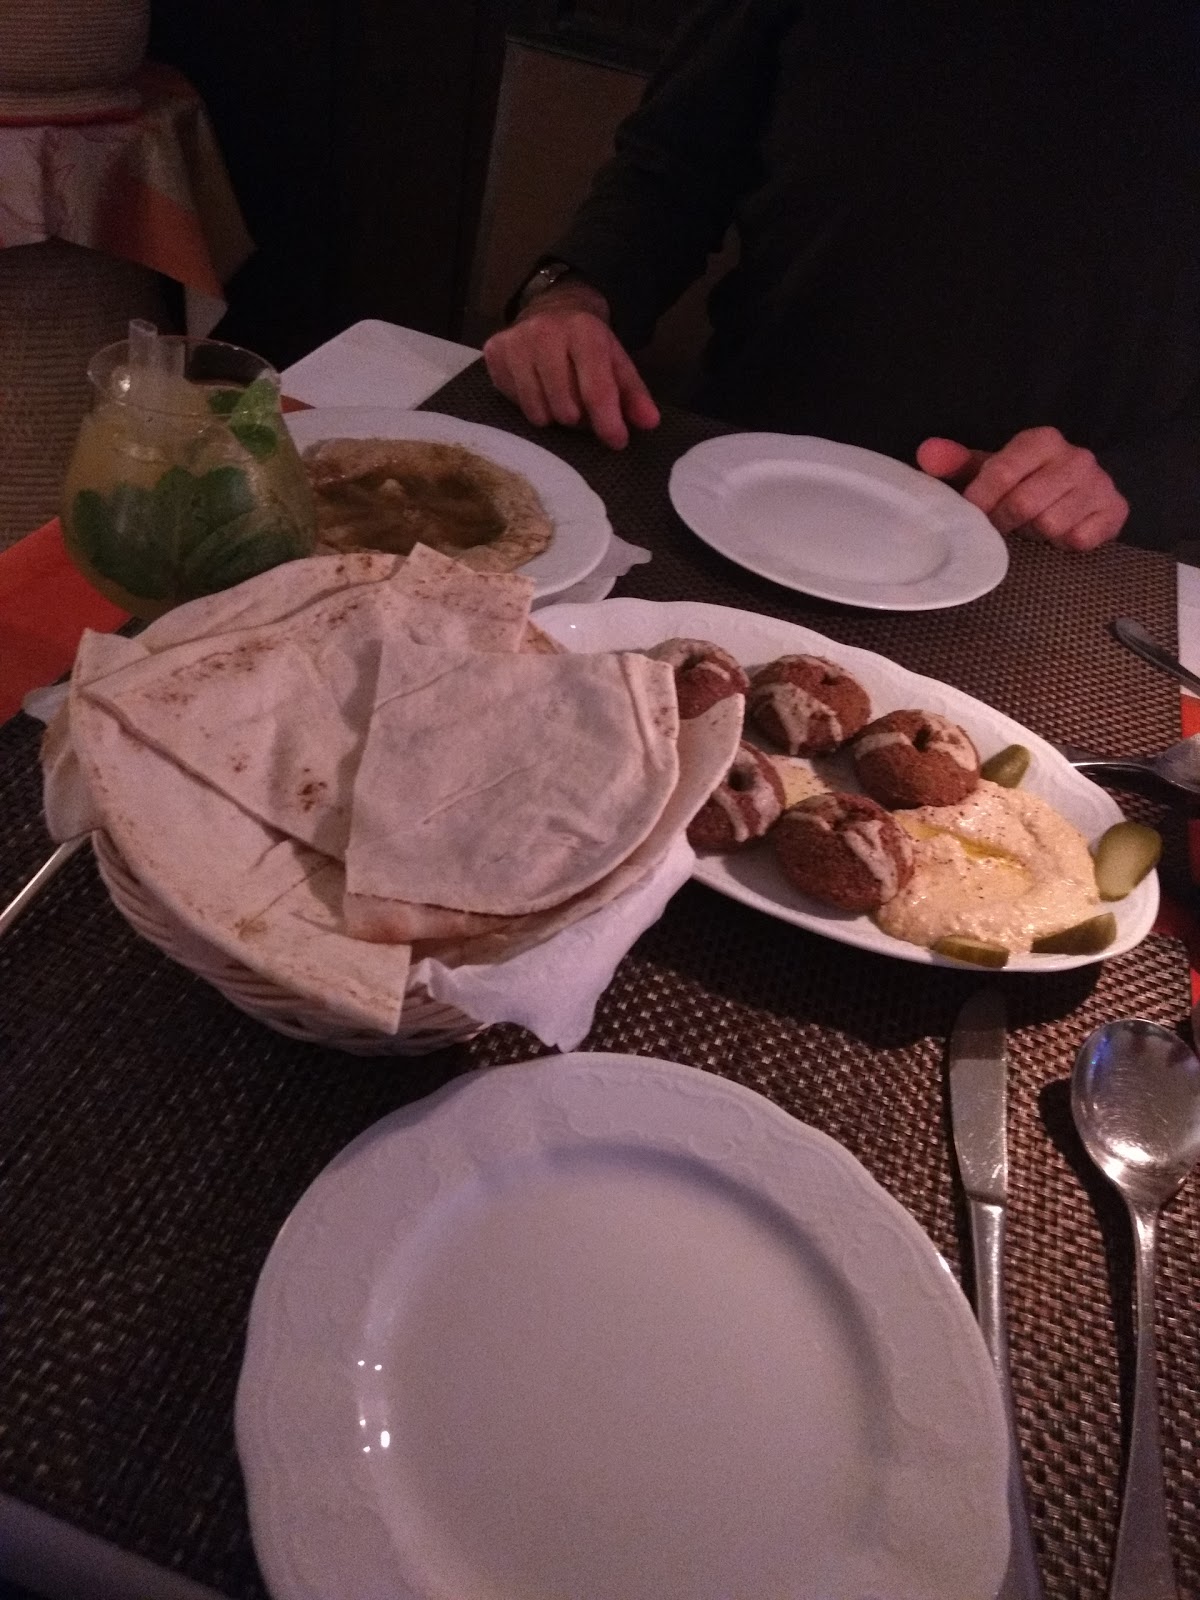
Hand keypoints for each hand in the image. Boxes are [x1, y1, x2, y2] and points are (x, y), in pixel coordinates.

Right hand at [483, 283, 659, 449]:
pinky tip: (537, 388)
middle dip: (579, 418)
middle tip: (581, 409)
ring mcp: (515, 342)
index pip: (596, 387)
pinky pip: (514, 404)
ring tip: (560, 399)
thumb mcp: (615, 363)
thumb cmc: (587, 346)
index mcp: (583, 331)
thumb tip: (650, 423)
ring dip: (553, 415)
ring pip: (538, 411)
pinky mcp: (494, 352)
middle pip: (565, 407)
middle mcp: (546, 332)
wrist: (551, 309)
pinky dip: (530, 405)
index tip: (617, 441)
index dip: (607, 421)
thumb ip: (633, 394)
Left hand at [916, 428, 1128, 550]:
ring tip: (1034, 526)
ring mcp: (1100, 483)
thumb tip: (927, 454)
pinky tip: (1060, 534)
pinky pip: (1080, 539)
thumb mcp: (991, 469)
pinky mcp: (1115, 510)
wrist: (1082, 494)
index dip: (981, 500)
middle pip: (1024, 503)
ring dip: (1036, 534)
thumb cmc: (1026, 482)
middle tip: (1002, 526)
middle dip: (1005, 522)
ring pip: (1051, 525)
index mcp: (1042, 441)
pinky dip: (1064, 544)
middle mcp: (1076, 457)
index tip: (972, 515)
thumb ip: (957, 463)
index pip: (1002, 471)